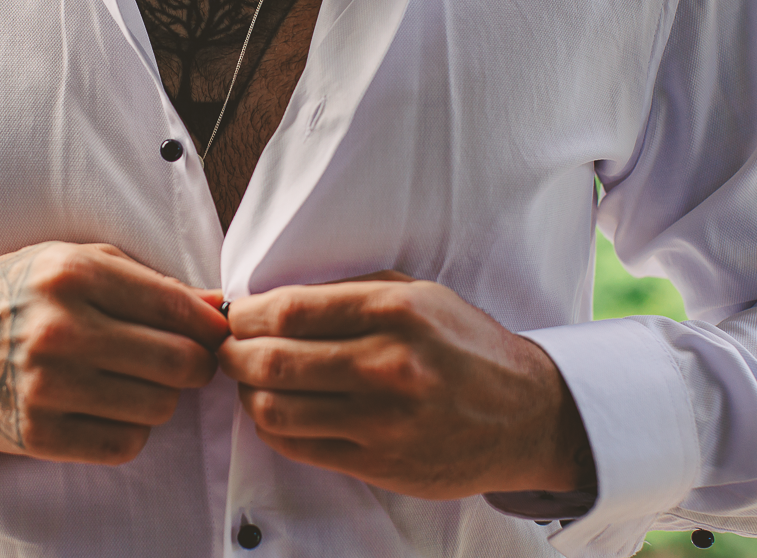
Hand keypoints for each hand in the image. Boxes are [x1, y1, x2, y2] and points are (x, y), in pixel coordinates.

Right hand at [0, 242, 228, 464]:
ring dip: (161, 398)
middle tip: (184, 362)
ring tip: (137, 381)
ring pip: (158, 407)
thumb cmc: (20, 295)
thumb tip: (219, 308)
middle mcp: (60, 329)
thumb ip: (151, 282)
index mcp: (74, 274)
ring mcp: (46, 386)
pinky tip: (113, 408)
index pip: (177, 309)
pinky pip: (125, 444)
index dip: (210, 327)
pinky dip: (132, 430)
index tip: (215, 334)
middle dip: (195, 365)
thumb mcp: (78, 262)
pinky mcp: (38, 434)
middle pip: (178, 363)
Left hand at [217, 272, 594, 498]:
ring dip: (246, 394)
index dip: (245, 313)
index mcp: (395, 312)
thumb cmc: (465, 346)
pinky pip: (299, 447)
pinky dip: (272, 427)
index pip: (289, 310)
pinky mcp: (380, 463)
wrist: (528, 415)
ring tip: (249, 380)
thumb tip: (272, 298)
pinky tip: (277, 411)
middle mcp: (388, 365)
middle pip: (272, 361)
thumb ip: (348, 292)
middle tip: (228, 347)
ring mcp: (383, 422)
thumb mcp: (418, 295)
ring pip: (275, 410)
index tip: (234, 314)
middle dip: (233, 353)